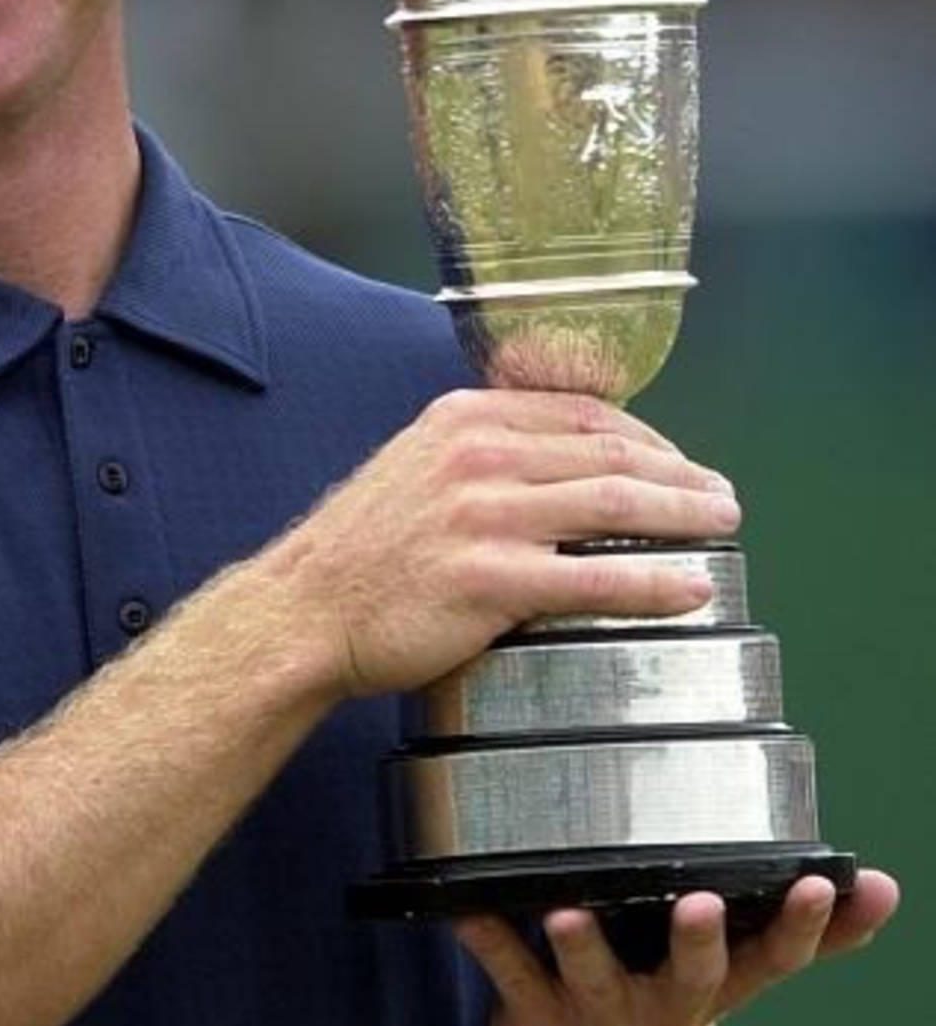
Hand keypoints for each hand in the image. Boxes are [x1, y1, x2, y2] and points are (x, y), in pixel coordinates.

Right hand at [269, 386, 741, 699]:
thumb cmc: (361, 553)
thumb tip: (553, 468)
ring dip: (684, 514)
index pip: (582, 414)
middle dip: (681, 473)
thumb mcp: (414, 468)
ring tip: (722, 526)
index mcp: (464, 420)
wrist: (304, 611)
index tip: (678, 461)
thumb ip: (480, 458)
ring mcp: (486, 516)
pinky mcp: (491, 580)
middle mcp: (479, 456)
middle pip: (612, 453)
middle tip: (721, 495)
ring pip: (616, 503)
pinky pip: (596, 576)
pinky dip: (655, 581)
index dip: (647, 437)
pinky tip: (691, 587)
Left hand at [457, 869, 900, 1025]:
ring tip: (570, 911)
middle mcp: (664, 1012)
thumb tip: (885, 886)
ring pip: (592, 979)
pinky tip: (465, 905)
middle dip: (696, 941)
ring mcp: (600, 1023)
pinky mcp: (537, 1025)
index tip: (819, 884)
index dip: (801, 927)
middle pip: (690, 979)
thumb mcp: (729, 971)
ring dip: (581, 945)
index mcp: (715, 990)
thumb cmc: (662, 995)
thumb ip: (801, 930)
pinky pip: (507, 975)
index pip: (772, 961)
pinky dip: (486, 939)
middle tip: (699, 902)